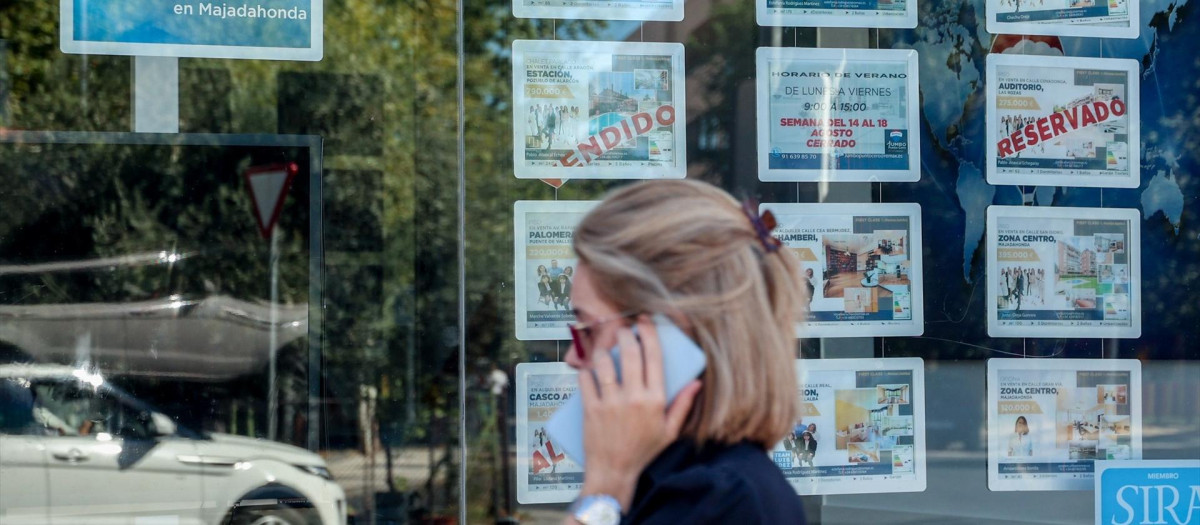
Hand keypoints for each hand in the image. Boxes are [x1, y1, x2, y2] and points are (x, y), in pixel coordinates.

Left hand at [576, 315, 702, 510]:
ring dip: (605, 351)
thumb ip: (683, 405)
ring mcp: (610, 402)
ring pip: (606, 363)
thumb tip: (696, 383)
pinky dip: (586, 370)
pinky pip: (586, 379)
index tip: (645, 322)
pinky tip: (590, 369)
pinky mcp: (590, 408)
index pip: (654, 357)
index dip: (650, 334)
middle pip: (630, 353)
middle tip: (624, 329)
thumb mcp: (669, 431)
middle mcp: (633, 397)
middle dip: (626, 334)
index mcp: (655, 400)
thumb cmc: (643, 451)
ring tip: (607, 349)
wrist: (614, 471)